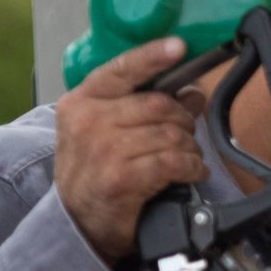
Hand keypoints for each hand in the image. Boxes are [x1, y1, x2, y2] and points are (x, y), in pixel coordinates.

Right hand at [55, 37, 209, 262]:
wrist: (77, 223)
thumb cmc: (95, 173)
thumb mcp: (109, 133)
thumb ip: (146, 108)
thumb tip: (193, 92)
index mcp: (81, 102)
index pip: (122, 70)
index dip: (154, 56)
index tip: (179, 46)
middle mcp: (88, 121)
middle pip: (158, 104)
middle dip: (183, 120)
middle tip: (187, 134)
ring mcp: (103, 149)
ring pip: (170, 134)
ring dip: (190, 148)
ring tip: (189, 159)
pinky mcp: (121, 177)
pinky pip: (173, 161)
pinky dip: (192, 167)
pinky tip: (193, 173)